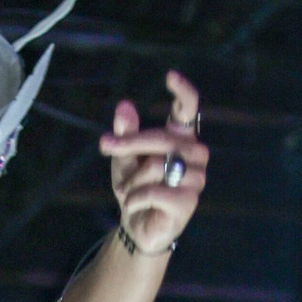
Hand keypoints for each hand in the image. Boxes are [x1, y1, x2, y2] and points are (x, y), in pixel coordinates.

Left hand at [99, 74, 205, 257]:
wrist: (137, 225)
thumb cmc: (135, 187)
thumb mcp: (124, 159)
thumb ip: (125, 135)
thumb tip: (124, 107)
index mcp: (181, 138)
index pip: (188, 109)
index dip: (183, 91)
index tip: (170, 76)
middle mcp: (195, 154)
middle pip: (162, 138)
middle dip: (130, 143)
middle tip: (106, 146)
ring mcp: (196, 178)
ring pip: (157, 166)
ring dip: (133, 180)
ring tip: (128, 191)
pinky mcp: (189, 201)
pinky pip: (155, 191)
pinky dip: (136, 198)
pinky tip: (133, 204)